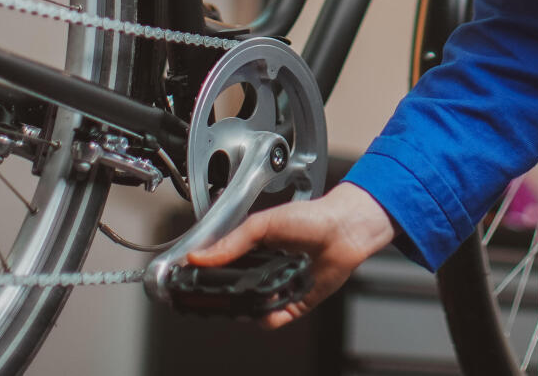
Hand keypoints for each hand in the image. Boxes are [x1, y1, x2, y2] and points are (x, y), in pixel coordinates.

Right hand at [184, 182, 396, 328]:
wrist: (345, 229)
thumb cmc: (311, 218)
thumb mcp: (263, 224)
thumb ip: (232, 242)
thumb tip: (200, 256)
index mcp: (252, 250)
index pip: (222, 268)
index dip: (207, 275)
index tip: (192, 280)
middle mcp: (264, 271)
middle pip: (234, 293)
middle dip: (226, 295)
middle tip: (218, 293)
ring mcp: (278, 288)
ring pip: (251, 309)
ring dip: (249, 306)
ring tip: (254, 292)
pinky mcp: (295, 303)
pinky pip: (273, 319)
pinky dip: (268, 316)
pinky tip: (270, 305)